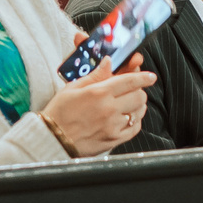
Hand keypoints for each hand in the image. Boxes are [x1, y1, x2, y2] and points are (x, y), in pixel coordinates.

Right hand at [41, 53, 155, 156]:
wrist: (53, 139)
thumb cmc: (59, 113)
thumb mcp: (73, 88)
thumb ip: (95, 75)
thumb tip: (109, 63)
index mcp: (99, 93)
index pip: (130, 81)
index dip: (143, 77)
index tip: (150, 76)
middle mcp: (109, 109)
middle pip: (139, 96)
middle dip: (139, 90)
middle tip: (133, 90)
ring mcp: (113, 126)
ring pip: (139, 112)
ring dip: (138, 105)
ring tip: (129, 103)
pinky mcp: (114, 140)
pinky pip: (134, 128)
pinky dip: (135, 120)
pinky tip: (127, 117)